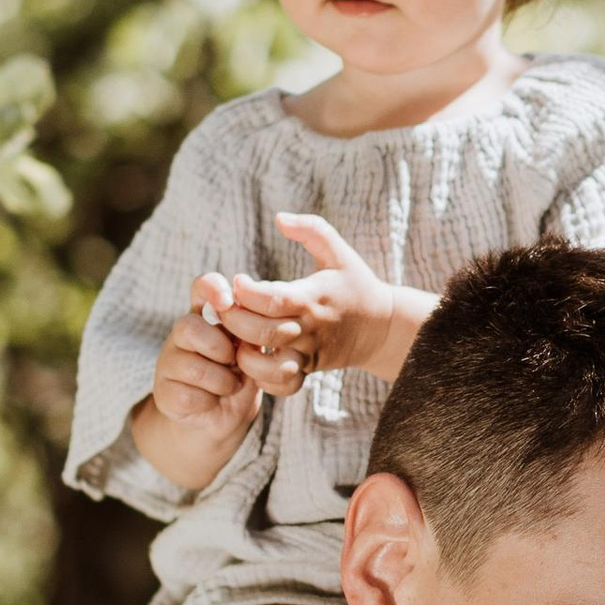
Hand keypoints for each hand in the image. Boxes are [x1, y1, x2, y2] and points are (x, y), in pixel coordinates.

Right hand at [129, 284, 261, 491]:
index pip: (202, 286)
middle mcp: (183, 332)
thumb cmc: (241, 377)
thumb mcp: (253, 353)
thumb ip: (253, 335)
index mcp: (208, 316)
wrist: (223, 418)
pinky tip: (211, 401)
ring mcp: (169, 361)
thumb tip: (256, 323)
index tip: (228, 303)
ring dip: (221, 381)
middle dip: (221, 350)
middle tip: (234, 364)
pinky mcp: (163, 391)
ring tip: (229, 386)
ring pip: (192, 365)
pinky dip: (208, 401)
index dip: (212, 288)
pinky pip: (187, 394)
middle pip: (188, 326)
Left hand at [208, 216, 433, 395]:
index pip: (273, 299)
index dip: (247, 291)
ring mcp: (309, 353)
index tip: (237, 280)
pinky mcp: (308, 370)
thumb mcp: (338, 251)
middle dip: (235, 322)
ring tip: (236, 339)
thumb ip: (311, 229)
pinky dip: (263, 380)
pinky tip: (253, 359)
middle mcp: (309, 328)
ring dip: (246, 357)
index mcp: (312, 297)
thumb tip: (279, 218)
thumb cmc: (354, 284)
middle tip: (224, 309)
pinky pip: (283, 386)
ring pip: (272, 367)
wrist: (381, 328)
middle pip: (263, 333)